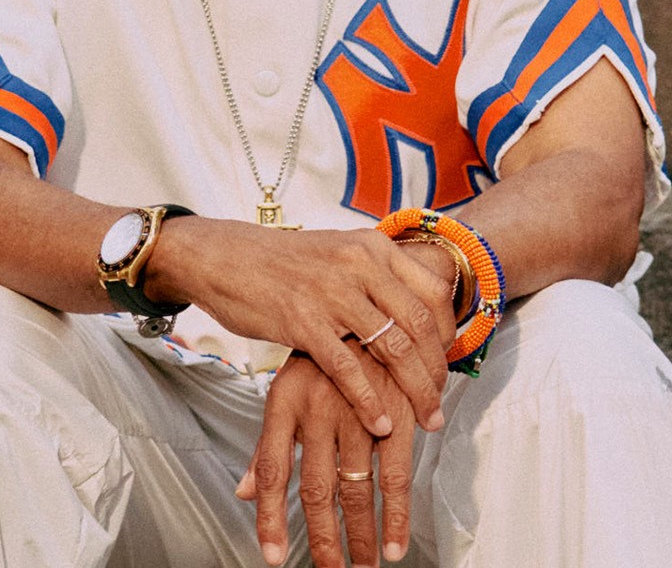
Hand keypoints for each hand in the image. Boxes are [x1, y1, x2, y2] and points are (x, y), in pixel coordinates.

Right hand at [151, 219, 453, 436]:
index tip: (446, 365)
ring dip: (415, 391)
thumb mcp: (338, 253)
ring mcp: (331, 291)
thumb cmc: (282, 263)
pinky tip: (380, 424)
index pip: (433, 292)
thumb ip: (375, 276)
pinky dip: (369, 401)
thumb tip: (413, 310)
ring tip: (424, 421)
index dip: (447, 335)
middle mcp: (359, 264)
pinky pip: (348, 368)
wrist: (224, 257)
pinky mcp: (303, 321)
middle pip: (419, 324)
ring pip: (392, 348)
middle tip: (440, 406)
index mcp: (372, 246)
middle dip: (436, 372)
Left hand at [236, 347, 417, 566]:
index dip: (270, 517)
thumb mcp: (289, 389)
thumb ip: (269, 444)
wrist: (376, 312)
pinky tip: (393, 542)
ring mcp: (357, 414)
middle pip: (315, 490)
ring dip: (361, 537)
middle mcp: (317, 410)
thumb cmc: (328, 357)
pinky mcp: (395, 416)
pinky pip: (395, 477)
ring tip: (364, 565)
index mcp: (285, 402)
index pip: (270, 470)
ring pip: (355, 491)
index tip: (274, 557)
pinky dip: (395, 516)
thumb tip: (241, 493)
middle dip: (323, 539)